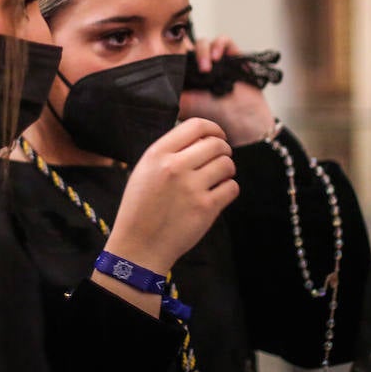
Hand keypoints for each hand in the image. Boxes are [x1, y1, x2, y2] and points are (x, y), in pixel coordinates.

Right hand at [103, 118, 238, 274]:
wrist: (139, 245)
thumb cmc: (141, 208)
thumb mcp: (144, 170)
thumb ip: (169, 151)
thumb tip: (200, 137)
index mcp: (157, 154)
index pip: (196, 125)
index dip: (213, 128)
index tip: (218, 136)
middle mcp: (175, 167)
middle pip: (216, 144)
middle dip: (223, 150)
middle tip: (219, 160)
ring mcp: (191, 188)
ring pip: (227, 164)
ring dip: (227, 170)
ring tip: (218, 178)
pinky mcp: (205, 208)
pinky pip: (231, 188)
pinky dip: (229, 189)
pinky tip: (217, 194)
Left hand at [179, 36, 274, 145]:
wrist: (243, 122)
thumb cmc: (214, 116)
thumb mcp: (184, 105)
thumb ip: (169, 91)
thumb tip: (154, 81)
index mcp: (189, 78)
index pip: (177, 57)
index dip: (174, 53)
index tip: (172, 56)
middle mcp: (202, 69)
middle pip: (190, 47)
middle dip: (190, 52)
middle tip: (197, 70)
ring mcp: (218, 62)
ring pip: (204, 43)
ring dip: (203, 51)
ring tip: (207, 68)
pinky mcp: (233, 58)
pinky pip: (225, 40)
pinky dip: (219, 44)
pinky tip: (217, 57)